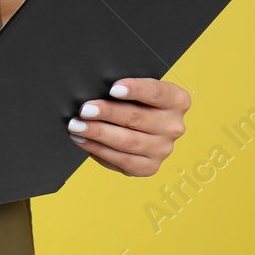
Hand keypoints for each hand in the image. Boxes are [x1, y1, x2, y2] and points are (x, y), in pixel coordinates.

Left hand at [66, 78, 190, 176]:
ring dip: (98, 134)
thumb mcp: (139, 88)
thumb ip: (125, 87)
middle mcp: (173, 126)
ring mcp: (163, 149)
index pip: (156, 93)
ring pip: (128, 142)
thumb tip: (95, 87)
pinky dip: (99, 150)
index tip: (113, 88)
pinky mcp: (150, 167)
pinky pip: (122, 160)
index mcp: (177, 100)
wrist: (147, 125)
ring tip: (77, 126)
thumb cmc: (138, 101)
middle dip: (107, 113)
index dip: (135, 89)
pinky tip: (84, 141)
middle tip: (84, 110)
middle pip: (137, 118)